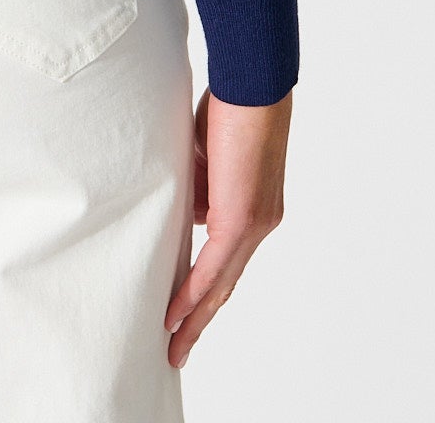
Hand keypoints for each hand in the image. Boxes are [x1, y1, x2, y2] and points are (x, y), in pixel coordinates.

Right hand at [164, 85, 290, 367]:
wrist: (251, 84)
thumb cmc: (230, 106)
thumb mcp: (208, 157)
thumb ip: (202, 188)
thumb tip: (189, 211)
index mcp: (255, 208)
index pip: (228, 260)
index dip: (207, 289)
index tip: (186, 311)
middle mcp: (261, 223)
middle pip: (226, 283)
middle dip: (201, 319)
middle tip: (179, 349)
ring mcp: (255, 224)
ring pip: (222, 283)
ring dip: (195, 315)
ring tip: (173, 343)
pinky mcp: (242, 218)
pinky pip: (214, 267)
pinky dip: (193, 293)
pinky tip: (175, 315)